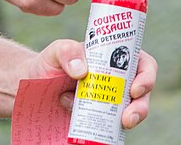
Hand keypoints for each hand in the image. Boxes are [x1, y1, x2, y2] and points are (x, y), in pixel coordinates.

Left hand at [29, 39, 155, 129]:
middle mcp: (117, 79)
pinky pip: (113, 125)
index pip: (143, 63)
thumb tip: (82, 71)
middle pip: (142, 92)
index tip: (135, 89)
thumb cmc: (49, 63)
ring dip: (132, 119)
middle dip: (142, 106)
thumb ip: (68, 51)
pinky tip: (96, 130)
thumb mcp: (57, 50)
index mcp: (114, 57)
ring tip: (122, 125)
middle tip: (129, 117)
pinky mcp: (101, 117)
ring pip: (132, 110)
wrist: (33, 84)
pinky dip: (110, 129)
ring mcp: (111, 99)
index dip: (147, 76)